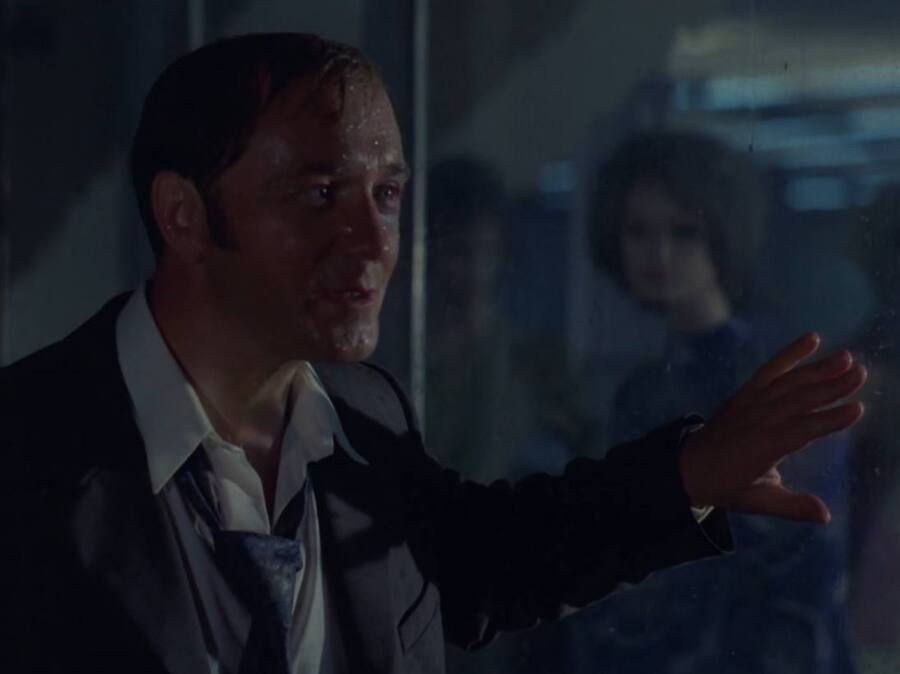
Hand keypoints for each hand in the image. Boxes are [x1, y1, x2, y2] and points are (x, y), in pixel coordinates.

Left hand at [679, 332, 865, 523]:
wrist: (686, 467)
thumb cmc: (726, 486)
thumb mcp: (757, 501)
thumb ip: (792, 506)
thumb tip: (825, 515)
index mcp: (763, 447)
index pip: (802, 431)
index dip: (829, 420)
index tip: (857, 408)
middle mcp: (757, 420)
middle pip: (799, 400)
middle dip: (831, 386)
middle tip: (861, 373)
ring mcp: (750, 403)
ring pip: (788, 382)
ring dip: (818, 368)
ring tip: (847, 358)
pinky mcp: (745, 393)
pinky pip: (769, 370)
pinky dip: (789, 354)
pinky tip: (812, 339)